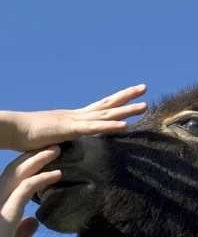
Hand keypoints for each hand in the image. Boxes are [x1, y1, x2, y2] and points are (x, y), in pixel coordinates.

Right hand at [0, 146, 60, 236]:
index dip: (27, 166)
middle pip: (13, 170)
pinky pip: (25, 189)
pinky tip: (57, 174)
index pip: (10, 180)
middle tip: (53, 146)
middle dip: (33, 155)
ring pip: (18, 173)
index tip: (46, 159)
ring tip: (57, 150)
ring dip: (39, 159)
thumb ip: (20, 234)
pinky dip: (42, 178)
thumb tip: (33, 221)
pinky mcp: (4, 215)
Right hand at [1, 84, 147, 151]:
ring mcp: (75, 120)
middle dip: (127, 96)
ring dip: (127, 110)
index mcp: (74, 117)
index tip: (131, 96)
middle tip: (145, 88)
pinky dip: (110, 125)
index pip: (100, 107)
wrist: (12, 129)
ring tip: (145, 105)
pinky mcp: (70, 129)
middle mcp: (78, 115)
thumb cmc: (28, 137)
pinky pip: (94, 127)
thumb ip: (63, 141)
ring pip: (106, 113)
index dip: (117, 101)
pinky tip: (125, 125)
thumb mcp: (52, 139)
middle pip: (108, 103)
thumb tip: (67, 148)